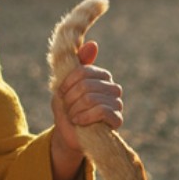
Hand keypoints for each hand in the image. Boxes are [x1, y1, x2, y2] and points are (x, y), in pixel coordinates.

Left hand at [50, 41, 123, 179]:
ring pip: (92, 98)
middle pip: (86, 85)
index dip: (68, 83)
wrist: (69, 135)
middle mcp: (112, 88)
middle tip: (68, 107)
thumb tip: (93, 44)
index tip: (61, 93)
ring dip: (75, 109)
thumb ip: (78, 65)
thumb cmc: (67, 108)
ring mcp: (117, 104)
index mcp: (101, 77)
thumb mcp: (66, 84)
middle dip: (70, 98)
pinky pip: (102, 111)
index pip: (83, 71)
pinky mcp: (117, 119)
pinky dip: (85, 116)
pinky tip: (79, 121)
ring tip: (73, 116)